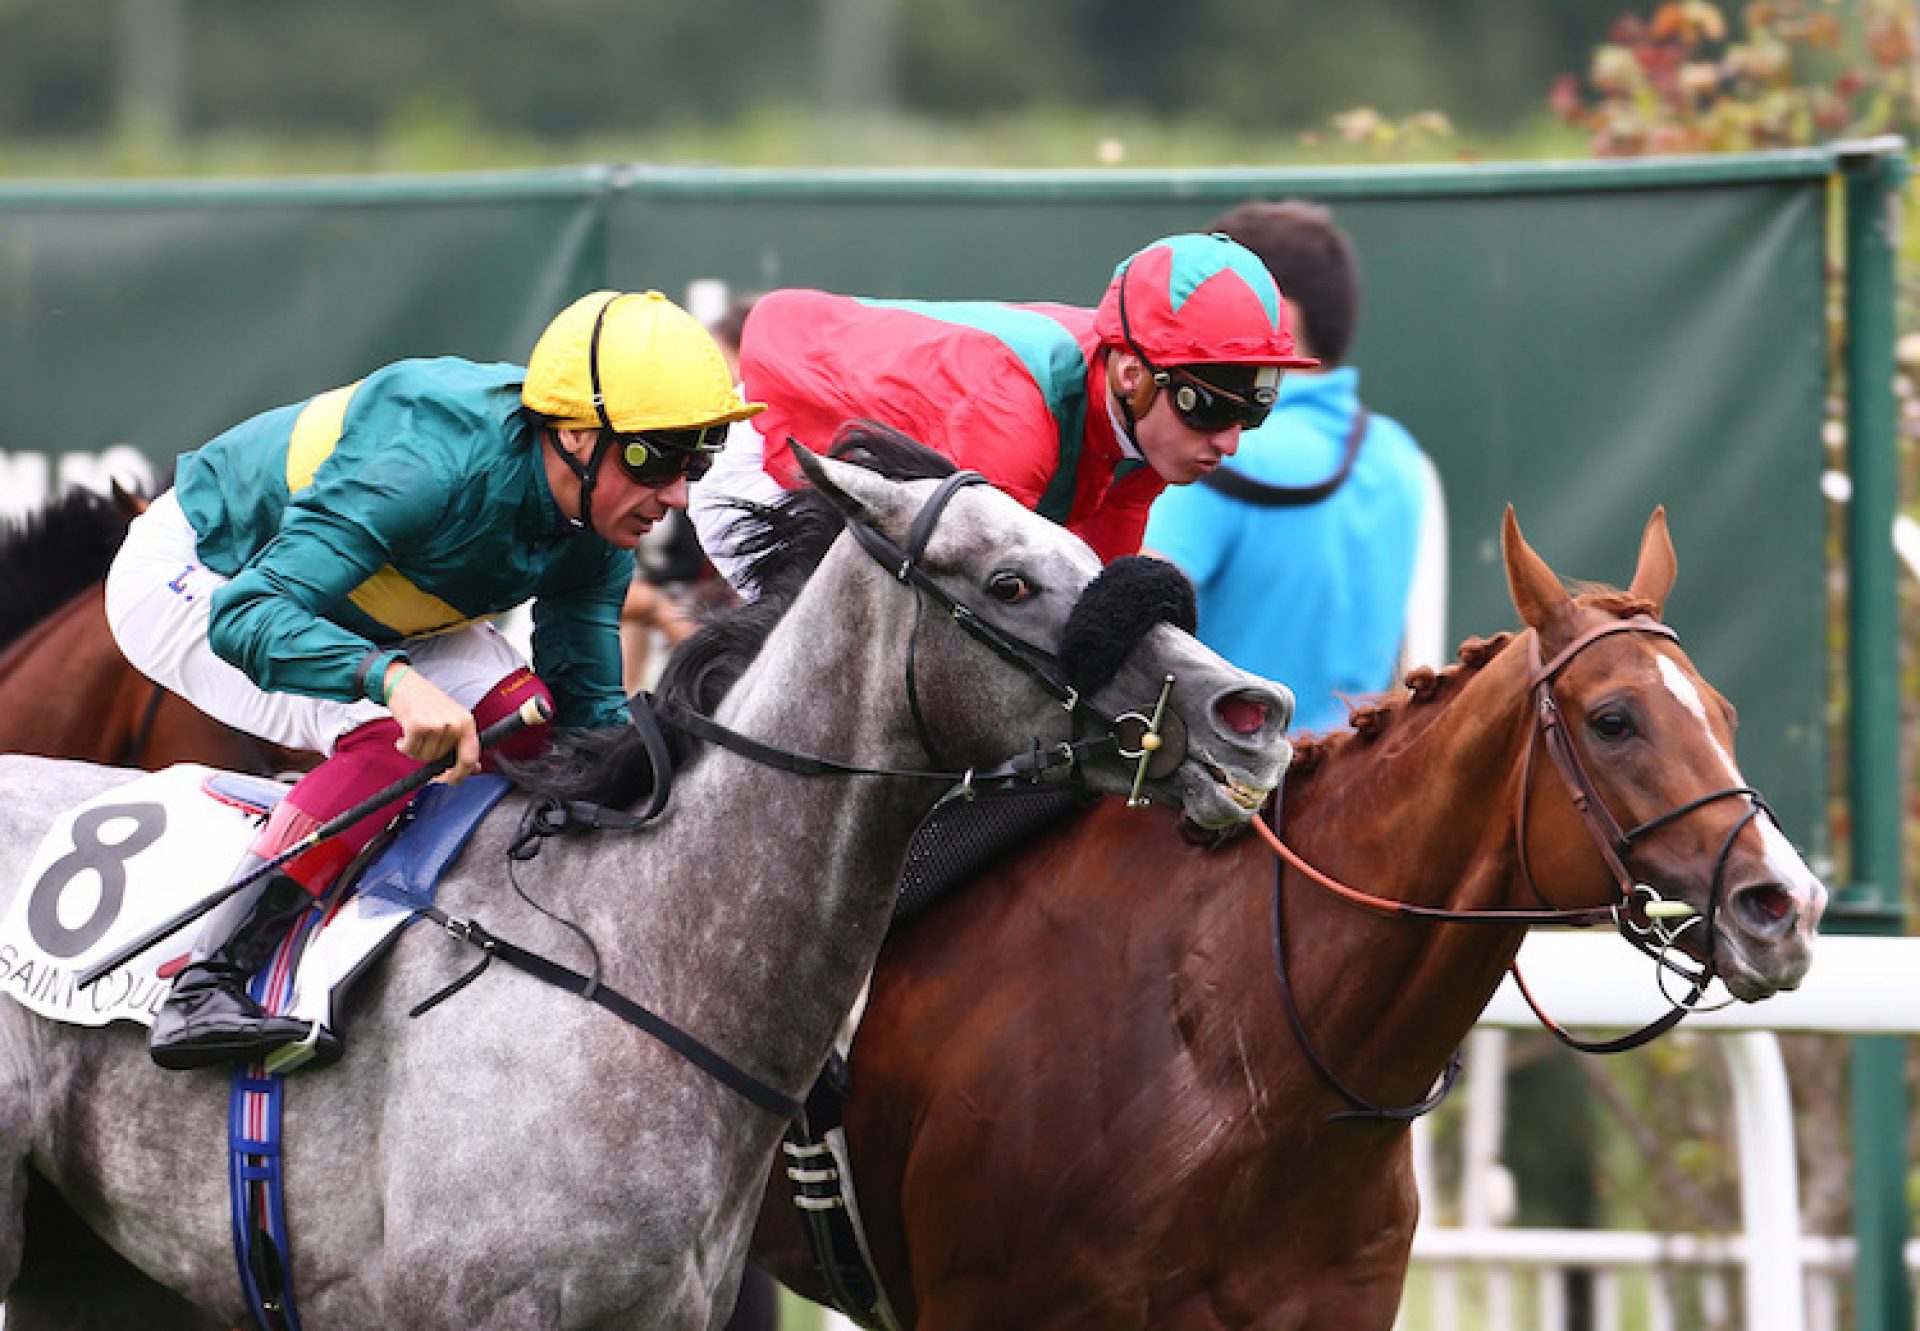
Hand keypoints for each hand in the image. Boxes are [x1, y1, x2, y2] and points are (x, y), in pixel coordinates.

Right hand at [383, 664, 479, 781]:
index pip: (470, 757)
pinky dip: (403, 746)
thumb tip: (474, 768)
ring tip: (414, 734)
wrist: (404, 684)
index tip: (453, 781)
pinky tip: (403, 736)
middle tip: (422, 739)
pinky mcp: (418, 725)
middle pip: (440, 759)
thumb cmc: (427, 702)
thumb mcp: (451, 719)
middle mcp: (454, 723)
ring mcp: (437, 724)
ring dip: (414, 750)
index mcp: (466, 722)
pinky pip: (410, 750)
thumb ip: (462, 744)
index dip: (461, 774)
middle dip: (428, 755)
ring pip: (424, 756)